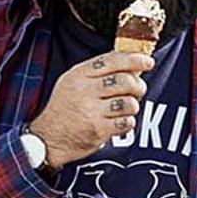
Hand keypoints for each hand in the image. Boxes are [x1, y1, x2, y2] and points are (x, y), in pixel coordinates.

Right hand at [28, 51, 154, 167]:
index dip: (134, 59)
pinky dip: (127, 122)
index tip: (148, 62)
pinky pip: (126, 122)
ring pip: (130, 103)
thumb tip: (133, 66)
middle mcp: (84, 91)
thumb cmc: (65, 108)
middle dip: (138, 86)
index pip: (112, 60)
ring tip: (124, 108)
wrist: (48, 138)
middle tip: (138, 91)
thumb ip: (99, 73)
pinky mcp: (98, 130)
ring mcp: (91, 111)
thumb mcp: (73, 82)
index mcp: (79, 75)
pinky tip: (118, 122)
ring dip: (132, 106)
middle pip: (126, 81)